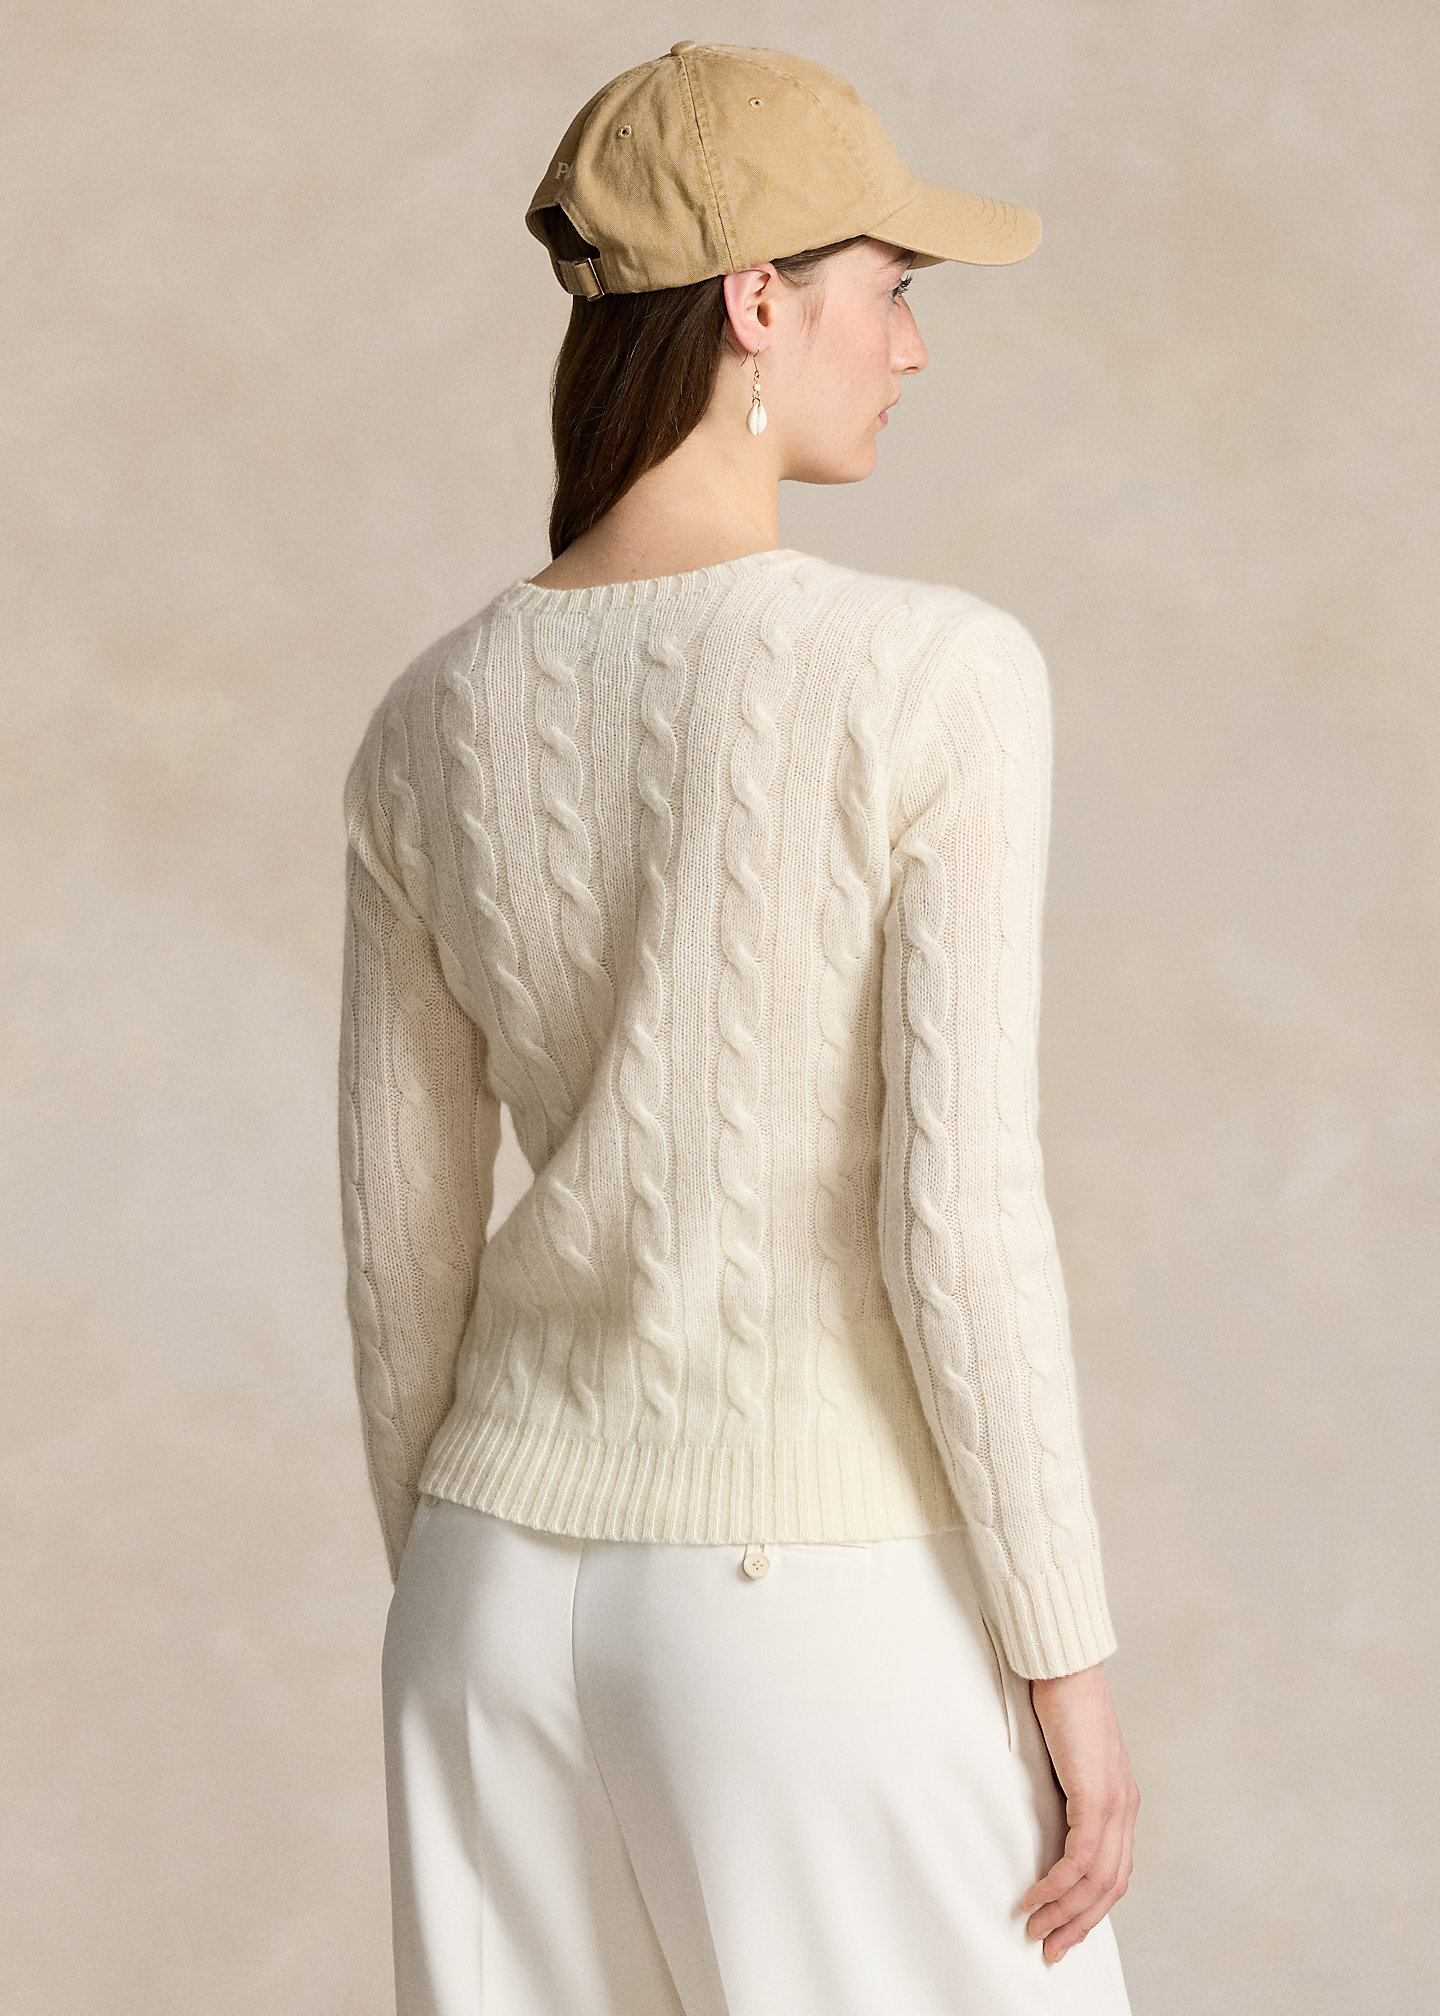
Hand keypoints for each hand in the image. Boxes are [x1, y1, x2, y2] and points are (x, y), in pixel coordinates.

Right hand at [1020, 1660, 1138, 1963]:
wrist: (1067, 1669)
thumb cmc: (1061, 1706)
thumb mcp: (1067, 1761)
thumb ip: (1066, 1792)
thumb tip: (1045, 1820)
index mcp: (1121, 1802)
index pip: (1115, 1872)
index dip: (1090, 1908)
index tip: (1063, 1929)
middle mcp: (1125, 1809)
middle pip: (1111, 1888)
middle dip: (1079, 1924)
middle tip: (1049, 1947)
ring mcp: (1115, 1805)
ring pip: (1098, 1881)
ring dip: (1065, 1912)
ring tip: (1036, 1929)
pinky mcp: (1097, 1798)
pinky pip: (1081, 1859)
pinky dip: (1058, 1885)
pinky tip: (1035, 1896)